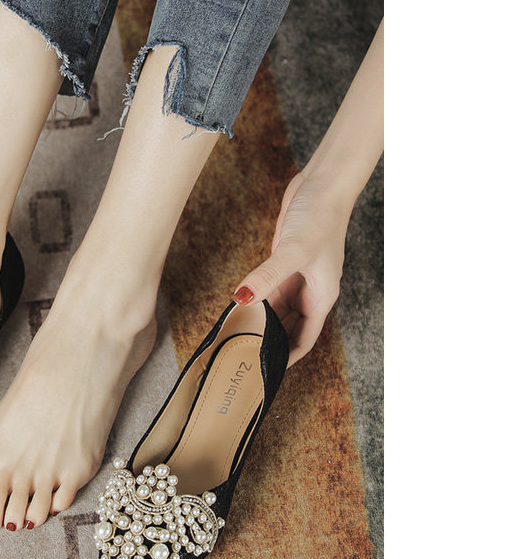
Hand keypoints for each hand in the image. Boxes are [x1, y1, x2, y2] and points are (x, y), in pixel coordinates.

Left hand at [232, 170, 350, 366]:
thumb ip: (268, 276)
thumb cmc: (320, 218)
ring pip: (277, 309)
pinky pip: (269, 289)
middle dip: (270, 342)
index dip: (287, 357)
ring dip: (260, 321)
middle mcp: (310, 291)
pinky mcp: (284, 263)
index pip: (305, 339)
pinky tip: (239, 305)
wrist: (322, 186)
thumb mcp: (294, 251)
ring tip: (236, 336)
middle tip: (242, 356)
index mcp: (321, 297)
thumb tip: (243, 298)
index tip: (265, 372)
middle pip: (289, 328)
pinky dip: (256, 298)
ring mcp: (297, 277)